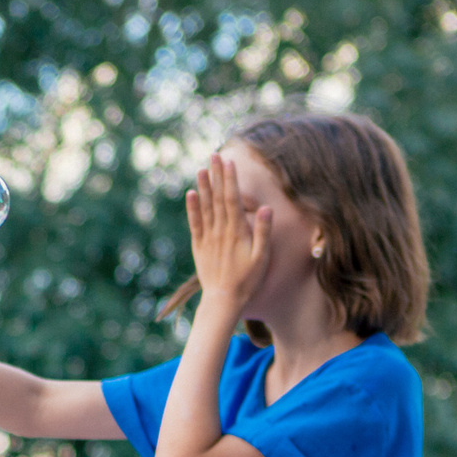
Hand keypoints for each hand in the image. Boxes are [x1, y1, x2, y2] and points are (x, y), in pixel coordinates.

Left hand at [185, 153, 273, 317]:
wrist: (223, 300)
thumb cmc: (248, 280)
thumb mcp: (262, 257)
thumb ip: (263, 232)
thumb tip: (266, 208)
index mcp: (237, 231)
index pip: (232, 200)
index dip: (230, 180)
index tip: (229, 162)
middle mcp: (220, 231)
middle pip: (218, 198)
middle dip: (216, 176)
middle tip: (213, 156)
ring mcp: (208, 238)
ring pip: (205, 207)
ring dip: (204, 187)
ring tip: (201, 169)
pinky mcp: (199, 246)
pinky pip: (195, 223)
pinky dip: (192, 208)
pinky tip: (191, 193)